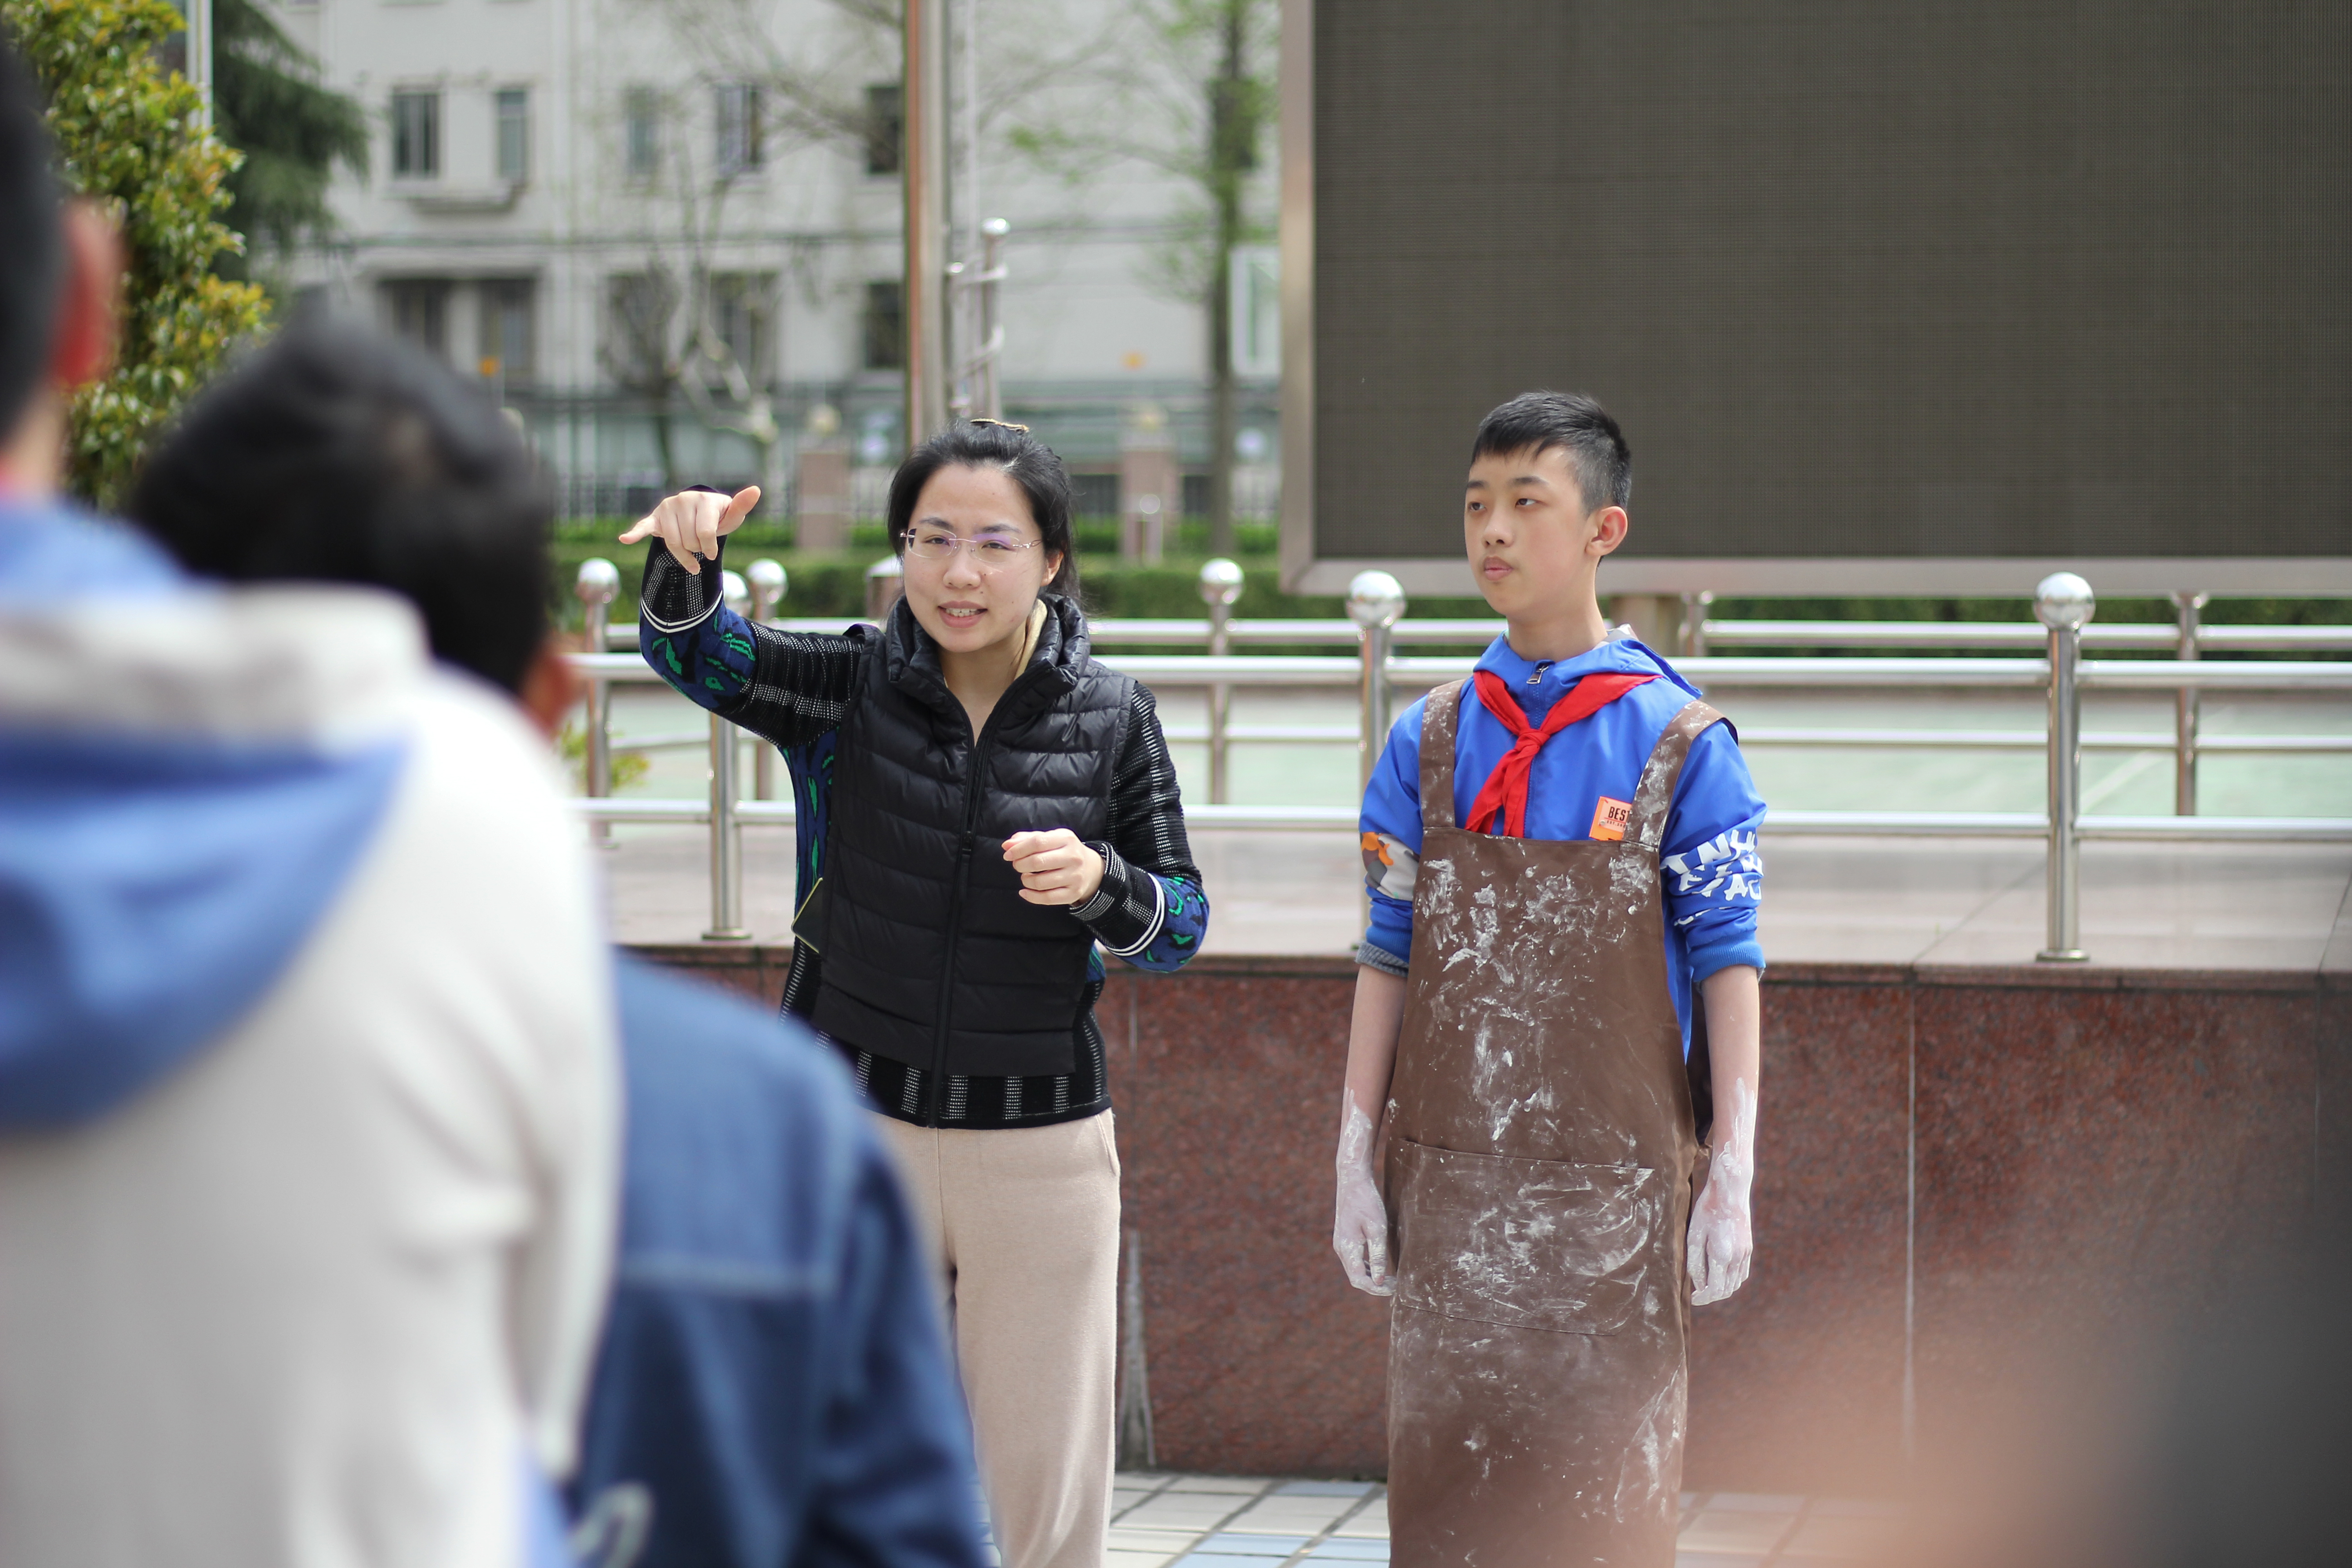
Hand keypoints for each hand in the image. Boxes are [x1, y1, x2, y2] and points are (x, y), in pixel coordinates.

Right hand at [618, 485, 760, 571]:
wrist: (698, 514)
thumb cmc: (718, 518)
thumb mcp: (731, 516)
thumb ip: (741, 506)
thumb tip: (756, 490)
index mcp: (704, 499)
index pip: (705, 533)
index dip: (709, 548)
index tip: (712, 554)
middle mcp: (684, 499)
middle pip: (689, 541)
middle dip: (697, 549)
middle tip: (700, 544)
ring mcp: (668, 507)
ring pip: (673, 543)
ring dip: (683, 555)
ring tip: (690, 551)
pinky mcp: (655, 518)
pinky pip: (644, 527)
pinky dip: (635, 533)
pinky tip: (625, 539)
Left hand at [1003, 829, 1104, 906]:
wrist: (1091, 868)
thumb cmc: (1063, 851)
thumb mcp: (1050, 839)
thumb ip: (1027, 839)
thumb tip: (1006, 845)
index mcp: (1066, 839)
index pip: (1037, 842)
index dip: (1018, 849)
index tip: (1008, 855)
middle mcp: (1073, 857)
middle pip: (1038, 862)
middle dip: (1020, 865)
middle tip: (1017, 866)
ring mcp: (1075, 876)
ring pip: (1040, 882)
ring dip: (1025, 880)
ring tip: (1025, 877)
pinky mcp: (1073, 893)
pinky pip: (1047, 898)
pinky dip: (1031, 897)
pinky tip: (1024, 892)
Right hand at [1333, 1163, 1394, 1295]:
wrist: (1353, 1181)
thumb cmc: (1367, 1202)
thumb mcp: (1377, 1229)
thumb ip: (1378, 1256)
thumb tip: (1379, 1280)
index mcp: (1347, 1248)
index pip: (1359, 1280)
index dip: (1376, 1289)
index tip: (1394, 1289)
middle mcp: (1341, 1249)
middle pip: (1356, 1278)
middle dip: (1375, 1285)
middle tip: (1396, 1285)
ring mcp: (1340, 1244)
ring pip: (1354, 1270)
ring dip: (1371, 1278)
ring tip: (1391, 1279)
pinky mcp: (1344, 1239)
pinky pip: (1354, 1261)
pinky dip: (1367, 1268)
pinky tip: (1379, 1267)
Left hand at [1687, 1157, 1753, 1304]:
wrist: (1730, 1191)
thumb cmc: (1707, 1211)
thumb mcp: (1693, 1235)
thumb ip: (1695, 1262)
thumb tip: (1698, 1284)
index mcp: (1722, 1256)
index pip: (1715, 1290)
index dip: (1703, 1298)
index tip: (1692, 1298)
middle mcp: (1737, 1258)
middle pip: (1726, 1290)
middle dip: (1711, 1295)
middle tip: (1697, 1294)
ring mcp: (1745, 1254)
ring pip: (1735, 1283)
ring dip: (1722, 1289)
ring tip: (1706, 1284)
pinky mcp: (1748, 1248)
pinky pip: (1742, 1273)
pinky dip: (1731, 1280)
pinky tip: (1719, 1274)